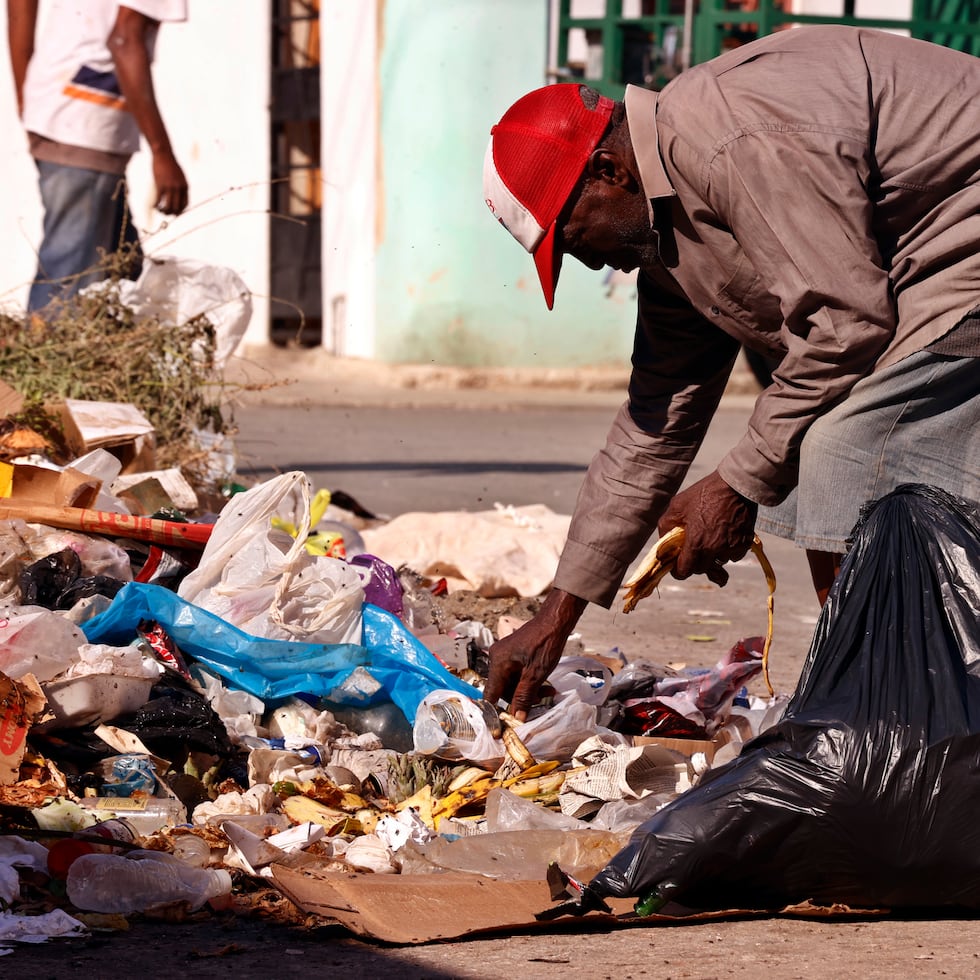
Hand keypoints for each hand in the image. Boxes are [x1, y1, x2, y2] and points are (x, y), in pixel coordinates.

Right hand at [152, 151, 187, 214]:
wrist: (164, 154)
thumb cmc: (171, 164)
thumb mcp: (180, 176)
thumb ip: (181, 185)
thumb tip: (178, 195)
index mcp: (185, 186)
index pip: (185, 203)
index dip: (181, 210)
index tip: (176, 212)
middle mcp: (179, 188)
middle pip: (177, 207)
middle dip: (172, 213)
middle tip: (166, 213)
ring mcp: (170, 187)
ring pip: (168, 206)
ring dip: (164, 211)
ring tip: (160, 211)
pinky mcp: (160, 185)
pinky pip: (159, 200)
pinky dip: (156, 205)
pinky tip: (154, 206)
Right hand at [484, 589, 586, 720]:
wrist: (555, 621)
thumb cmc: (545, 644)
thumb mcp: (536, 675)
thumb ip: (524, 697)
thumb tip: (517, 718)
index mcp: (498, 663)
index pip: (490, 695)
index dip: (496, 711)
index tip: (506, 725)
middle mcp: (497, 658)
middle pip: (503, 689)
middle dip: (521, 698)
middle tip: (542, 700)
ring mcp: (505, 655)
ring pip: (512, 682)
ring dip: (528, 690)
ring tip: (549, 691)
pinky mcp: (513, 653)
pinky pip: (517, 673)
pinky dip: (528, 680)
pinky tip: (544, 683)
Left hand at [658, 470, 757, 585]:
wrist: (735, 484)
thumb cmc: (704, 493)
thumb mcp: (677, 506)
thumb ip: (666, 527)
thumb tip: (664, 543)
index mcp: (696, 543)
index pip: (684, 571)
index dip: (678, 570)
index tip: (677, 564)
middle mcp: (715, 549)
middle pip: (701, 569)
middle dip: (695, 561)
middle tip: (694, 546)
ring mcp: (731, 547)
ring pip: (718, 562)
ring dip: (713, 555)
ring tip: (711, 535)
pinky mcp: (745, 543)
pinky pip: (733, 555)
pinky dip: (728, 549)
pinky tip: (724, 534)